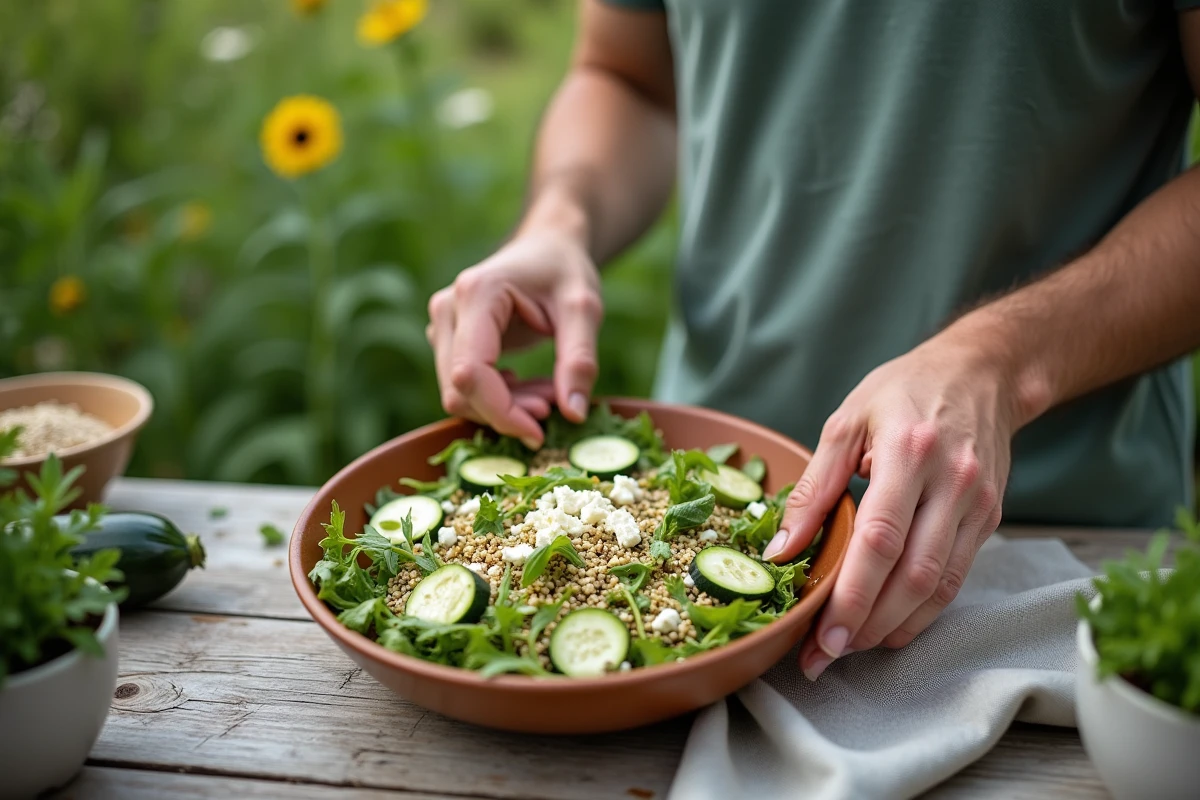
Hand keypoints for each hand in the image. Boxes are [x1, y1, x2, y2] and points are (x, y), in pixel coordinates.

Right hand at [426, 230, 602, 447]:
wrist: (546, 246)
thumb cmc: (564, 270)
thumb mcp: (584, 308)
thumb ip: (579, 359)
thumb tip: (573, 414)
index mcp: (477, 294)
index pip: (471, 372)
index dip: (502, 411)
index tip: (541, 432)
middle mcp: (447, 309)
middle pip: (459, 389)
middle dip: (507, 412)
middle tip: (555, 406)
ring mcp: (442, 326)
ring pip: (460, 394)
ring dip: (505, 407)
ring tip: (551, 392)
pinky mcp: (448, 341)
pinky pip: (465, 387)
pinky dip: (500, 399)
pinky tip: (534, 387)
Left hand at [763, 336, 1019, 680]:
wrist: (982, 374)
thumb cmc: (904, 391)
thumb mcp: (846, 420)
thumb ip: (813, 486)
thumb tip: (782, 549)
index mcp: (908, 452)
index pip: (880, 538)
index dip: (851, 595)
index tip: (819, 634)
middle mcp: (951, 483)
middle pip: (911, 574)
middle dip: (865, 625)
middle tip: (823, 655)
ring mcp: (977, 506)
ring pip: (938, 587)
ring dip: (892, 628)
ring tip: (848, 648)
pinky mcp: (989, 520)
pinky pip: (954, 580)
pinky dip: (920, 613)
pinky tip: (887, 627)